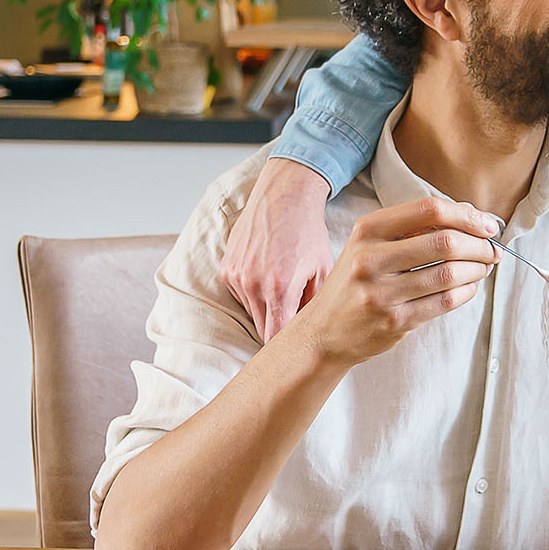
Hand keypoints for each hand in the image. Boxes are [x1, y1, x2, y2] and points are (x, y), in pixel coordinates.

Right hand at [222, 158, 335, 340]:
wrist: (283, 196)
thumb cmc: (307, 232)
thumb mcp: (322, 269)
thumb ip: (314, 304)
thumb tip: (313, 331)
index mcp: (279, 288)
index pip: (276, 337)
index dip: (286, 348)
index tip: (296, 353)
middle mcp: (253, 285)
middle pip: (262, 329)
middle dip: (278, 331)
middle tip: (295, 331)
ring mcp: (236, 276)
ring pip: (252, 312)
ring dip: (266, 311)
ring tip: (284, 294)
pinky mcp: (227, 268)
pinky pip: (241, 294)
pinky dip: (254, 294)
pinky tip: (269, 277)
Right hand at [279, 197, 499, 366]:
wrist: (325, 330)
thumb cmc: (356, 282)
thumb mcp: (372, 244)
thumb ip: (414, 227)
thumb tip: (470, 213)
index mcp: (368, 230)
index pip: (429, 210)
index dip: (466, 215)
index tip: (487, 225)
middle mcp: (371, 259)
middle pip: (444, 242)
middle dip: (479, 245)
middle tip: (492, 250)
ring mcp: (382, 293)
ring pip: (449, 274)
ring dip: (477, 269)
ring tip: (483, 267)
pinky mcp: (394, 322)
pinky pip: (444, 302)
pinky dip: (466, 292)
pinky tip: (469, 287)